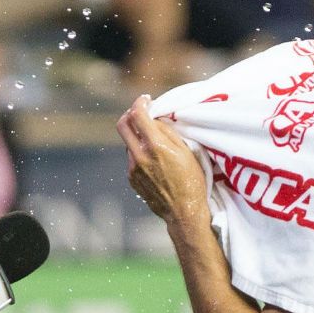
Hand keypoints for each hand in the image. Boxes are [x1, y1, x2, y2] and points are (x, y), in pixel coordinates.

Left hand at [118, 95, 209, 225]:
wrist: (183, 212)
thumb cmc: (191, 181)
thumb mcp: (187, 151)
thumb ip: (168, 132)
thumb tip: (154, 118)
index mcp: (155, 146)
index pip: (137, 114)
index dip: (140, 102)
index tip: (146, 100)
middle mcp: (139, 156)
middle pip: (122, 125)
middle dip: (130, 114)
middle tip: (141, 113)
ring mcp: (132, 169)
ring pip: (128, 143)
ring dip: (137, 137)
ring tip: (155, 143)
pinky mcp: (131, 178)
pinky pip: (131, 158)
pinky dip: (139, 153)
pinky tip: (154, 161)